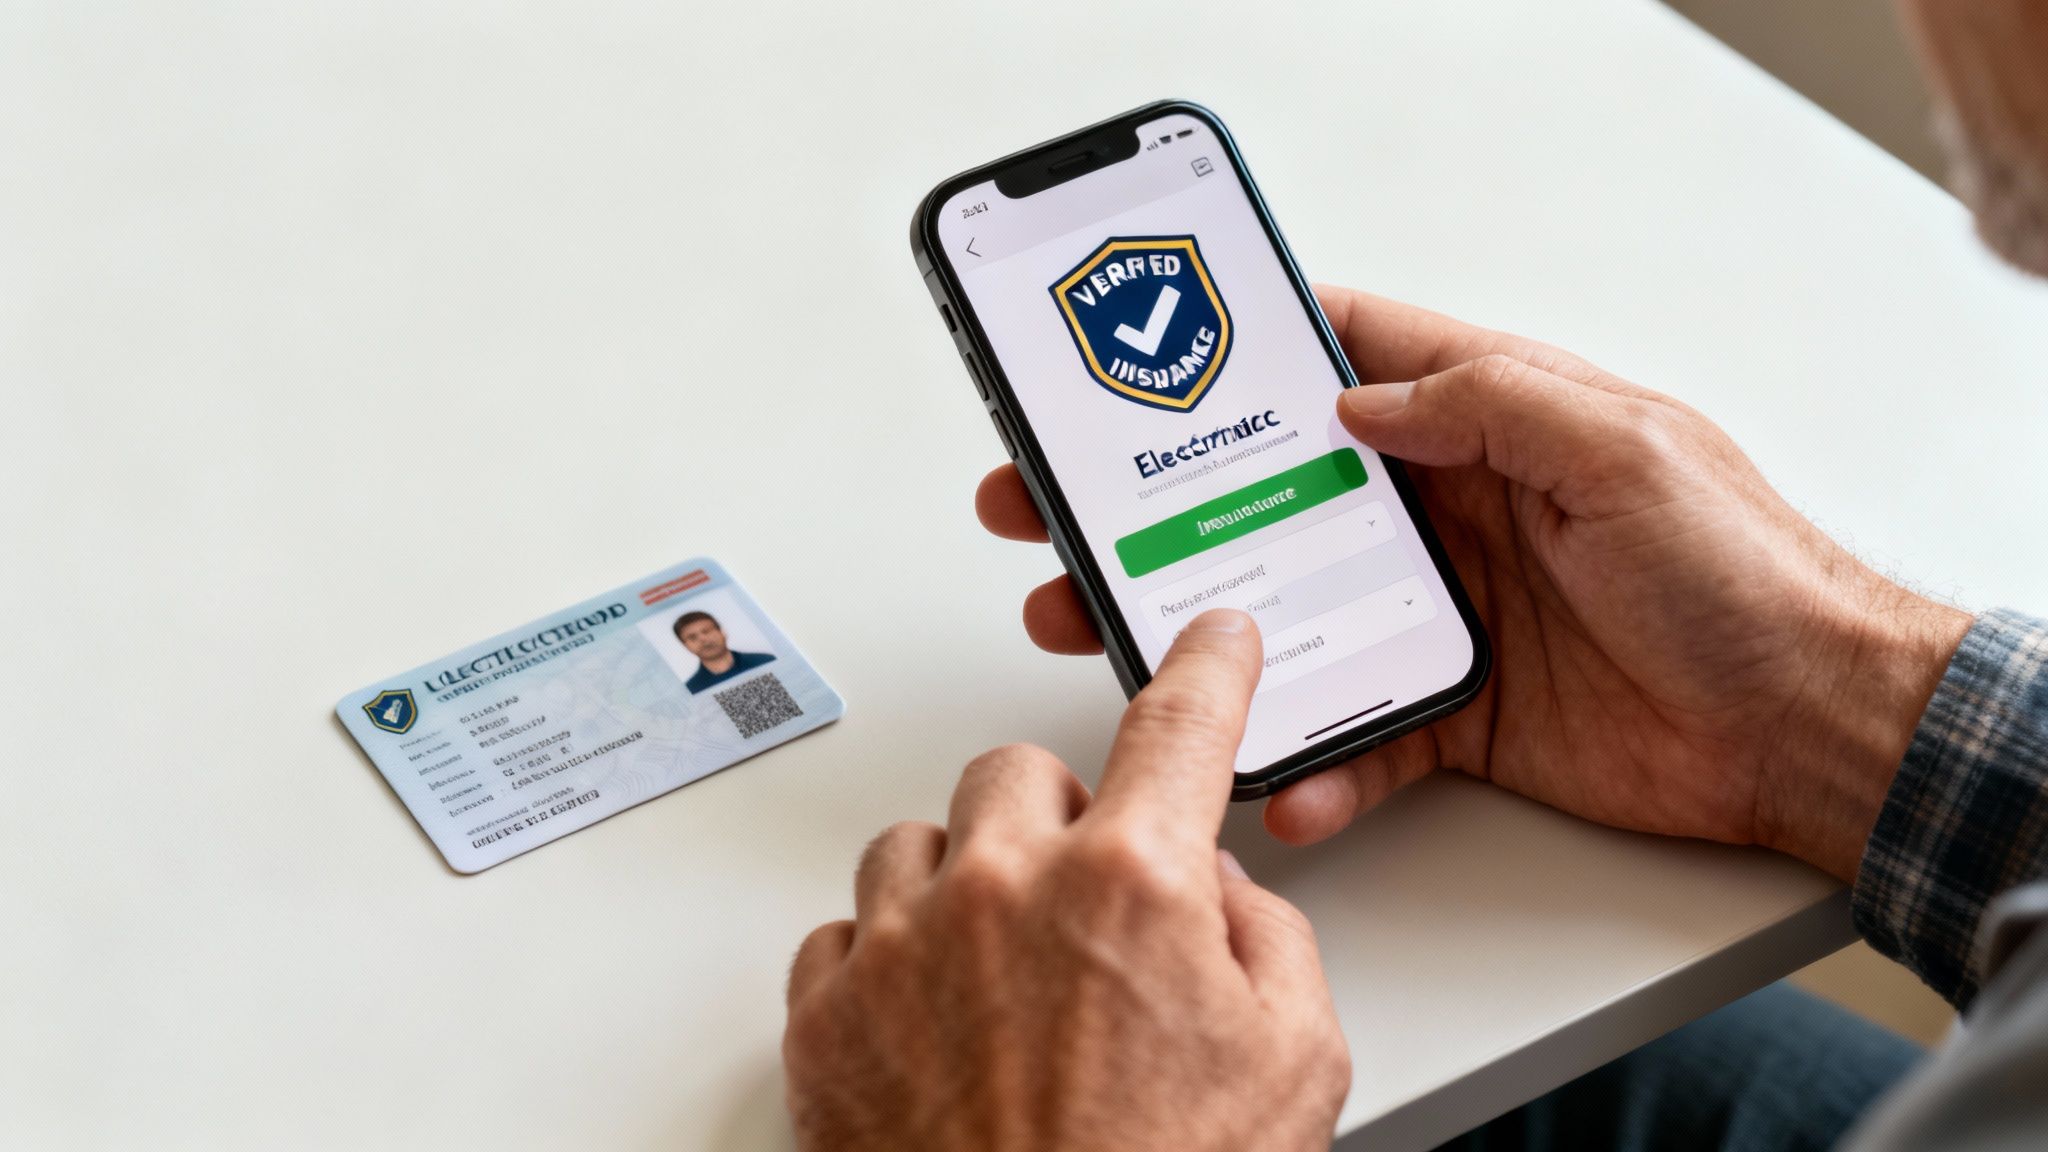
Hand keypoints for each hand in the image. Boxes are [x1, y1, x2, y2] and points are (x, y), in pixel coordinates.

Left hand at [782, 611, 1349, 1151]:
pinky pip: (842, 931)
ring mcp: (902, 948)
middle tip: (1085, 899)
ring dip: (964, 881)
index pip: (1179, 726)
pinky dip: (886, 958)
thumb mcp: (1295, 1066)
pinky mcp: (826, 1018)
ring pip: (918, 840)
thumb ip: (1265, 938)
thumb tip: (1213, 891)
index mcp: (1133, 886)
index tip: (1211, 641)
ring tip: (1001, 975)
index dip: (1207, 669)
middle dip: (1060, 817)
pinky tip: (932, 1020)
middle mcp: (1005, 890)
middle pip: (1019, 770)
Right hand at [977, 287, 1971, 881]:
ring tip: (1111, 645)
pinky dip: (1314, 764)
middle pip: (1275, 496)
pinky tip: (1282, 782)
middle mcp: (1451, 513)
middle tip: (1059, 514)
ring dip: (1201, 635)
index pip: (1348, 358)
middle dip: (1164, 506)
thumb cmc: (1743, 574)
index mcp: (1489, 424)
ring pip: (1290, 619)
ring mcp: (1445, 615)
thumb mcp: (1624, 450)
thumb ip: (1490, 401)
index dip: (1246, 356)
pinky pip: (1359, 736)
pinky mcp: (1456, 715)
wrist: (1808, 729)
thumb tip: (1362, 392)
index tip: (1145, 369)